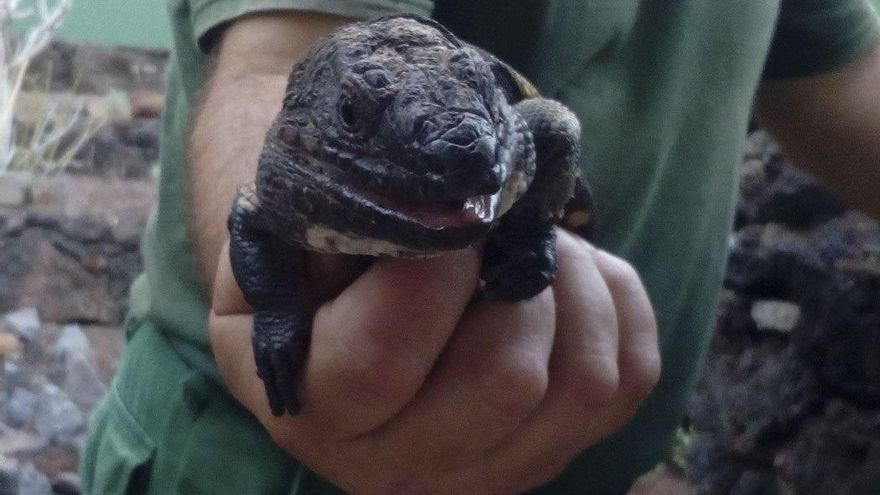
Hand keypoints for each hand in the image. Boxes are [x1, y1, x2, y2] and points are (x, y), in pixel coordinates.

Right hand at [209, 229, 659, 493]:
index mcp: (321, 411)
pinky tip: (567, 276)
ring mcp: (490, 471)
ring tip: (534, 245)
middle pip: (509, 379)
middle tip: (502, 223)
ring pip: (587, 383)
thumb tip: (445, 202)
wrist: (339, 318)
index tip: (451, 211)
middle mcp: (404, 467)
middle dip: (520, 274)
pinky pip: (632, 377)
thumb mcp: (292, 234)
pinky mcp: (554, 452)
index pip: (384, 358)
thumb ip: (342, 215)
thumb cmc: (315, 265)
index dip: (433, 267)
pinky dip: (616, 303)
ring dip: (574, 283)